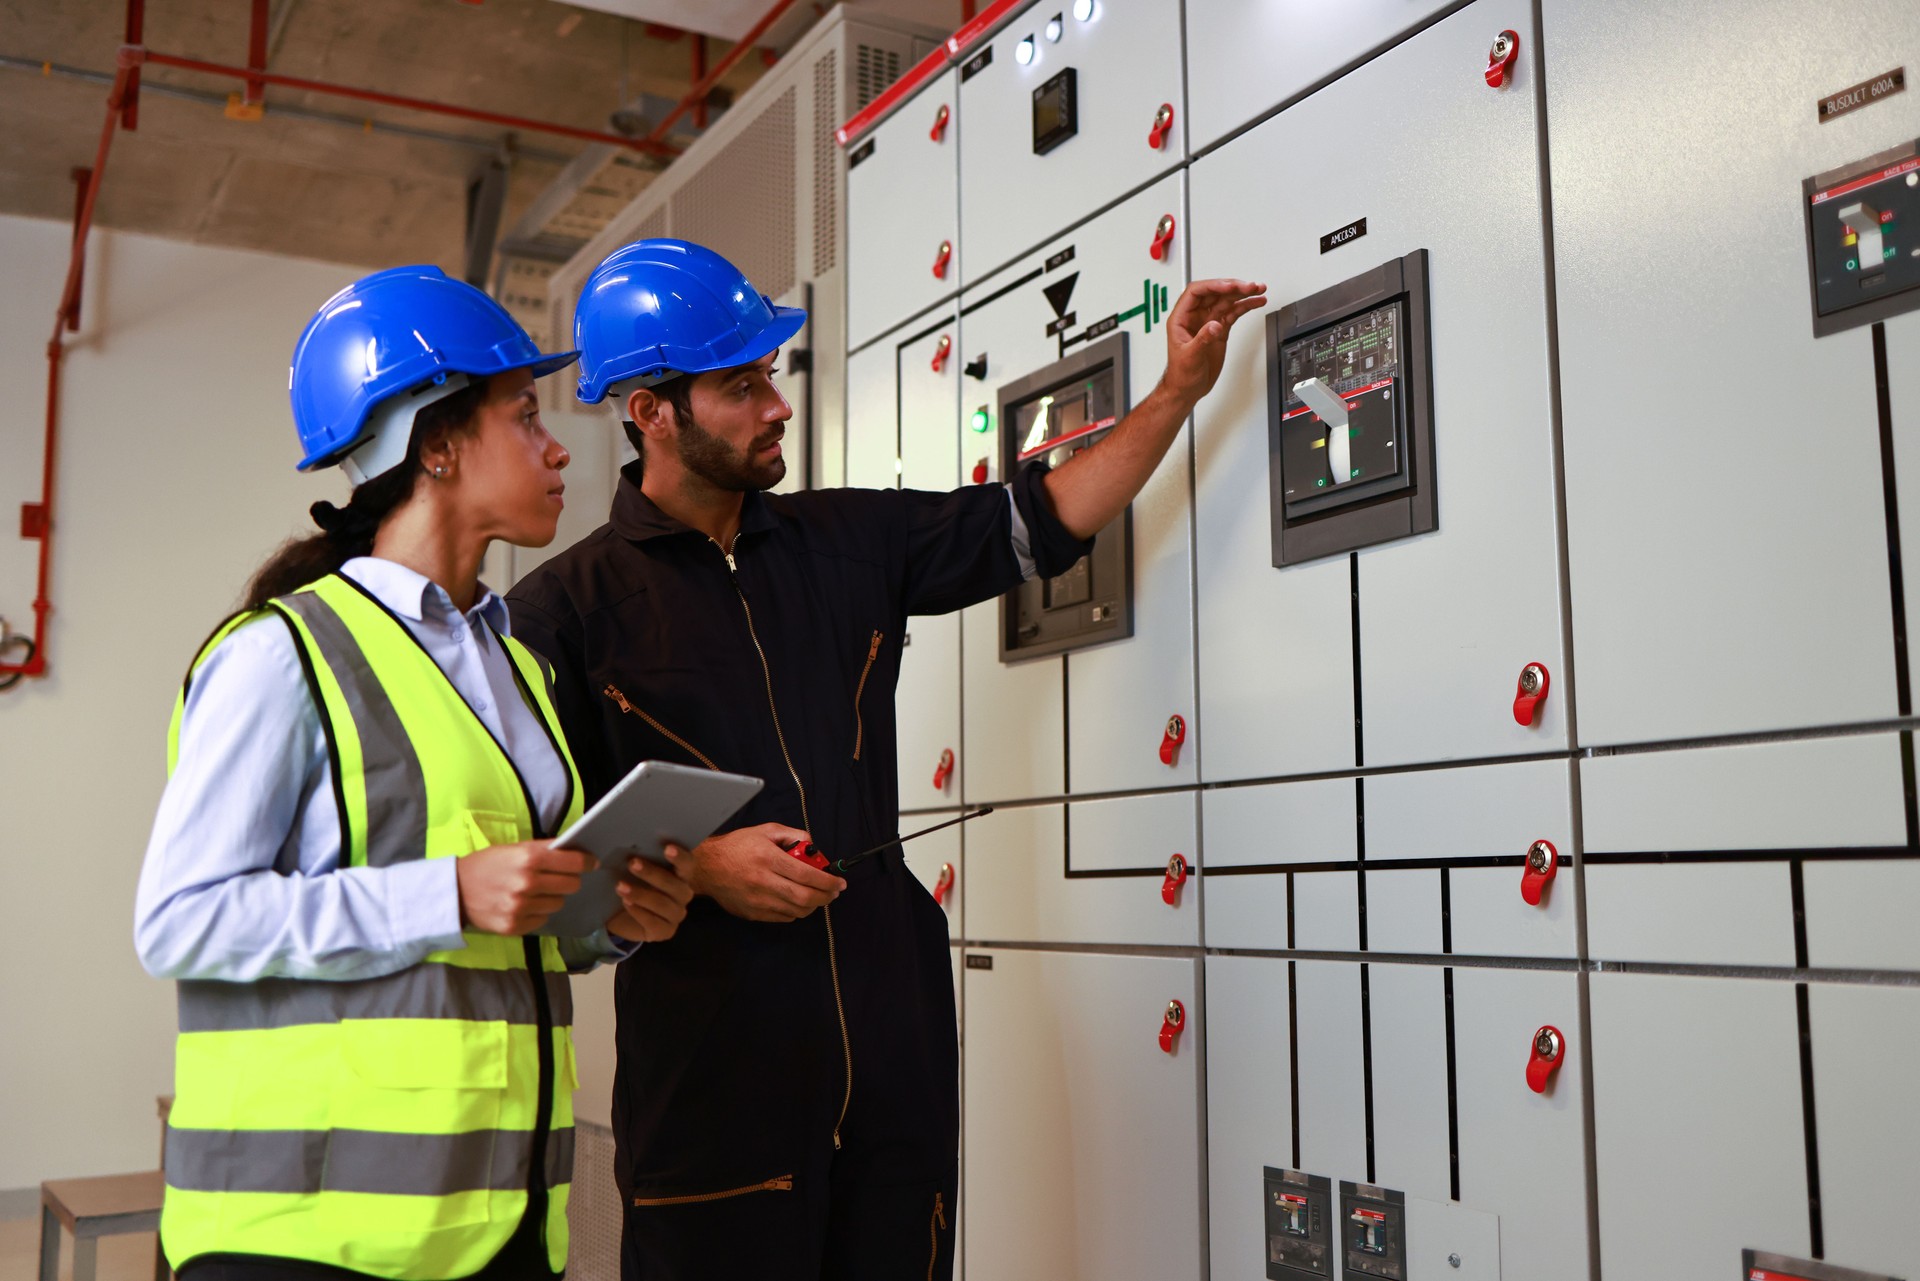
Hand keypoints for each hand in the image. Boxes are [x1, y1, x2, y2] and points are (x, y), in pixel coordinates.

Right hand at [456, 842, 596, 935]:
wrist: (454, 891)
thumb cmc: (487, 865)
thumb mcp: (513, 848)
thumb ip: (543, 851)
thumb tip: (576, 853)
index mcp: (528, 858)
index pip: (574, 863)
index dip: (587, 862)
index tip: (591, 862)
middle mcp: (527, 883)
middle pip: (571, 885)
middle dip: (568, 879)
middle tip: (557, 877)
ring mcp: (521, 907)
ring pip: (558, 903)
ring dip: (552, 897)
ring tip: (534, 891)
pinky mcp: (515, 926)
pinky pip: (543, 919)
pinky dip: (538, 912)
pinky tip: (523, 904)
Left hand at [605, 848, 696, 942]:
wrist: (623, 917)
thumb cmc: (634, 886)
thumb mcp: (635, 872)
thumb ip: (638, 860)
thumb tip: (625, 848)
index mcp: (681, 876)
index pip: (688, 865)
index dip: (680, 857)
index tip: (667, 848)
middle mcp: (683, 895)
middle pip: (675, 885)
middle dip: (653, 874)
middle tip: (632, 863)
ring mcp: (676, 915)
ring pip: (663, 904)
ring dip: (640, 894)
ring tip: (620, 886)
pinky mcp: (665, 932)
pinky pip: (654, 922)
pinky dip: (638, 912)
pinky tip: (625, 903)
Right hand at [681, 823, 845, 922]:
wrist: (706, 867)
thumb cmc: (737, 846)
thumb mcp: (766, 831)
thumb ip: (792, 835)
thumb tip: (813, 847)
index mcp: (768, 858)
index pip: (806, 874)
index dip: (828, 881)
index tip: (839, 882)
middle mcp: (764, 881)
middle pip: (805, 897)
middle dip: (826, 897)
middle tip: (833, 892)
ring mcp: (758, 900)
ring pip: (797, 910)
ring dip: (813, 905)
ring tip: (817, 896)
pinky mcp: (753, 913)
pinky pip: (784, 917)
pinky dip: (796, 911)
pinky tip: (797, 901)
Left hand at [1162, 278, 1266, 407]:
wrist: (1188, 389)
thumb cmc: (1181, 374)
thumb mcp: (1189, 357)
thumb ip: (1202, 340)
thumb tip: (1214, 325)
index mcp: (1181, 318)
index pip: (1196, 292)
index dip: (1213, 286)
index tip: (1229, 286)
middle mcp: (1195, 316)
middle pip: (1215, 293)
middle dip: (1233, 287)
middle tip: (1249, 286)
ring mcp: (1209, 322)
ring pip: (1226, 300)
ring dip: (1243, 294)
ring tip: (1259, 290)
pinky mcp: (1220, 329)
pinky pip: (1233, 312)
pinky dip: (1245, 306)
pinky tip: (1256, 302)